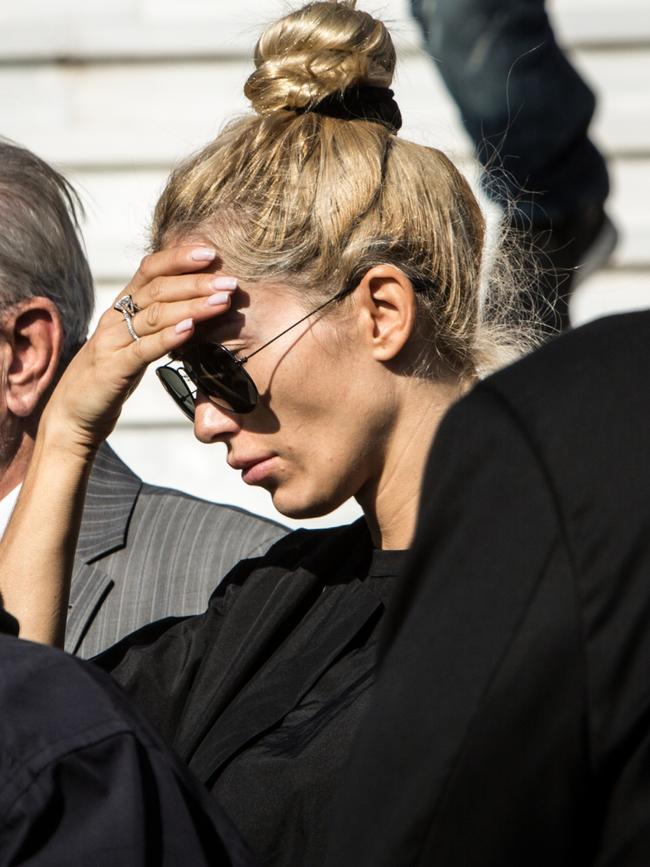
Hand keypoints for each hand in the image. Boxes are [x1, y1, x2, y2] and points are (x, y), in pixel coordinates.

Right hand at [42, 245, 234, 455]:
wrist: (73, 413)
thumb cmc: (112, 374)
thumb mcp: (137, 342)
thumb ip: (160, 323)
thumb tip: (201, 307)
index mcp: (123, 306)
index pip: (150, 269)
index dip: (179, 257)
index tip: (212, 252)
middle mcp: (116, 317)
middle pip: (158, 288)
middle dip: (197, 282)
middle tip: (230, 281)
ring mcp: (112, 341)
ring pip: (155, 314)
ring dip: (193, 305)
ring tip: (222, 300)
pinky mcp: (113, 368)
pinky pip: (143, 348)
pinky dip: (169, 336)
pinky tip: (191, 329)